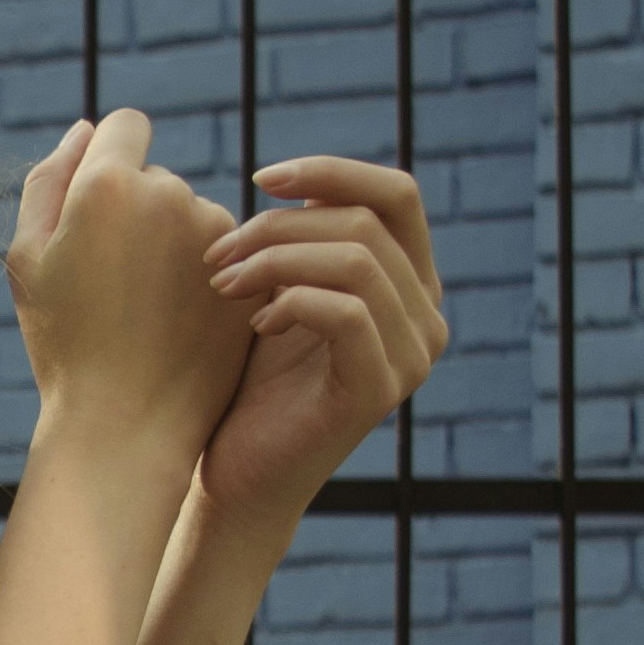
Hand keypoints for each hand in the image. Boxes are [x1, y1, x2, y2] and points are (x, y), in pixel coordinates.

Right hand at [3, 106, 250, 465]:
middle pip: (157, 177)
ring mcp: (218, 235)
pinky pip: (226, 256)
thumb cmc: (63, 343)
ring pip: (193, 217)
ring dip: (173, 246)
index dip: (107, 160)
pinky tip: (179, 324)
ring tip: (145, 311)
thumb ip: (50, 180)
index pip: (125, 126)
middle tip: (110, 283)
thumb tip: (87, 130)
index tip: (98, 210)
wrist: (125, 423)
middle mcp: (171, 195)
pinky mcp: (251, 271)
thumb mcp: (27, 260)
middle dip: (136, 212)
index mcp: (108, 185)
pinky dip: (204, 279)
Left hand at [195, 155, 446, 534]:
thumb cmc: (248, 380)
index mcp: (410, 284)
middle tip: (216, 254)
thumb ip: (304, 240)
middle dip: (281, 224)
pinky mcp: (381, 390)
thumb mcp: (277, 291)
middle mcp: (426, 317)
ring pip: (358, 261)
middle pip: (367, 223)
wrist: (234, 473)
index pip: (397, 195)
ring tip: (222, 284)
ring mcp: (412, 357)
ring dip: (276, 260)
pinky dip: (292, 302)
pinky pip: (349, 312)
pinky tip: (255, 323)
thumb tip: (300, 180)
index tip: (260, 178)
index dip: (331, 171)